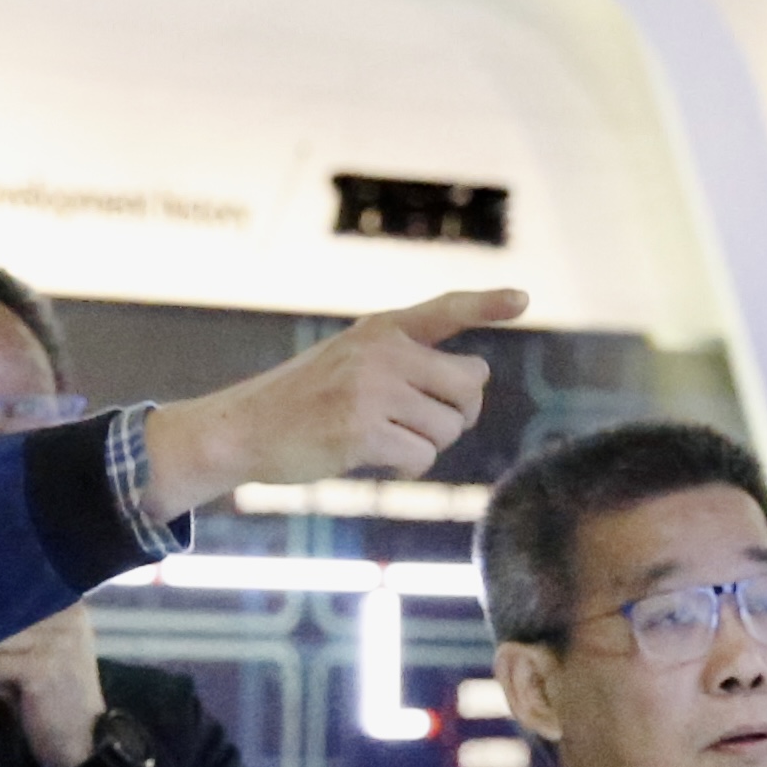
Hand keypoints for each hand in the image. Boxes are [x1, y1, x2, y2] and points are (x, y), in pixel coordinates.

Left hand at [0, 607, 106, 766]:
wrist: (85, 742)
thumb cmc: (61, 696)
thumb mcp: (52, 648)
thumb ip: (27, 623)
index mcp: (72, 608)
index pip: (16, 597)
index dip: (3, 620)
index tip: (16, 648)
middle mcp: (68, 617)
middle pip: (1, 619)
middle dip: (2, 651)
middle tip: (27, 677)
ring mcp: (55, 642)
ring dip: (0, 670)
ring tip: (25, 687)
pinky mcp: (40, 667)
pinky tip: (25, 699)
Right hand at [141, 289, 524, 515]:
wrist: (243, 428)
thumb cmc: (304, 402)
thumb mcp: (350, 359)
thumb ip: (406, 360)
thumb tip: (476, 382)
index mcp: (381, 328)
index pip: (445, 310)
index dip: (486, 305)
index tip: (523, 299)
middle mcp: (381, 351)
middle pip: (468, 386)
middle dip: (458, 413)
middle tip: (425, 425)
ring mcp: (372, 389)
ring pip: (448, 428)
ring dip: (428, 446)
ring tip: (389, 440)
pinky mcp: (362, 430)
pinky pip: (422, 458)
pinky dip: (408, 467)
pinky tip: (378, 460)